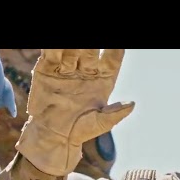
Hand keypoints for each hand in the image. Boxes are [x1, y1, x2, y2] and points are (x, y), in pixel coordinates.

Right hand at [16, 49, 134, 175]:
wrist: (52, 137)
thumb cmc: (79, 131)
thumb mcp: (100, 124)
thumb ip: (115, 114)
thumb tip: (132, 104)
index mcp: (102, 80)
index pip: (111, 61)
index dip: (115, 51)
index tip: (119, 44)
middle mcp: (86, 71)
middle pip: (90, 52)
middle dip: (90, 46)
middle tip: (90, 43)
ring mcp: (67, 69)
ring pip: (70, 50)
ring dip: (72, 45)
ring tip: (72, 42)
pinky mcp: (47, 70)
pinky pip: (50, 55)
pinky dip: (52, 48)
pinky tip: (54, 45)